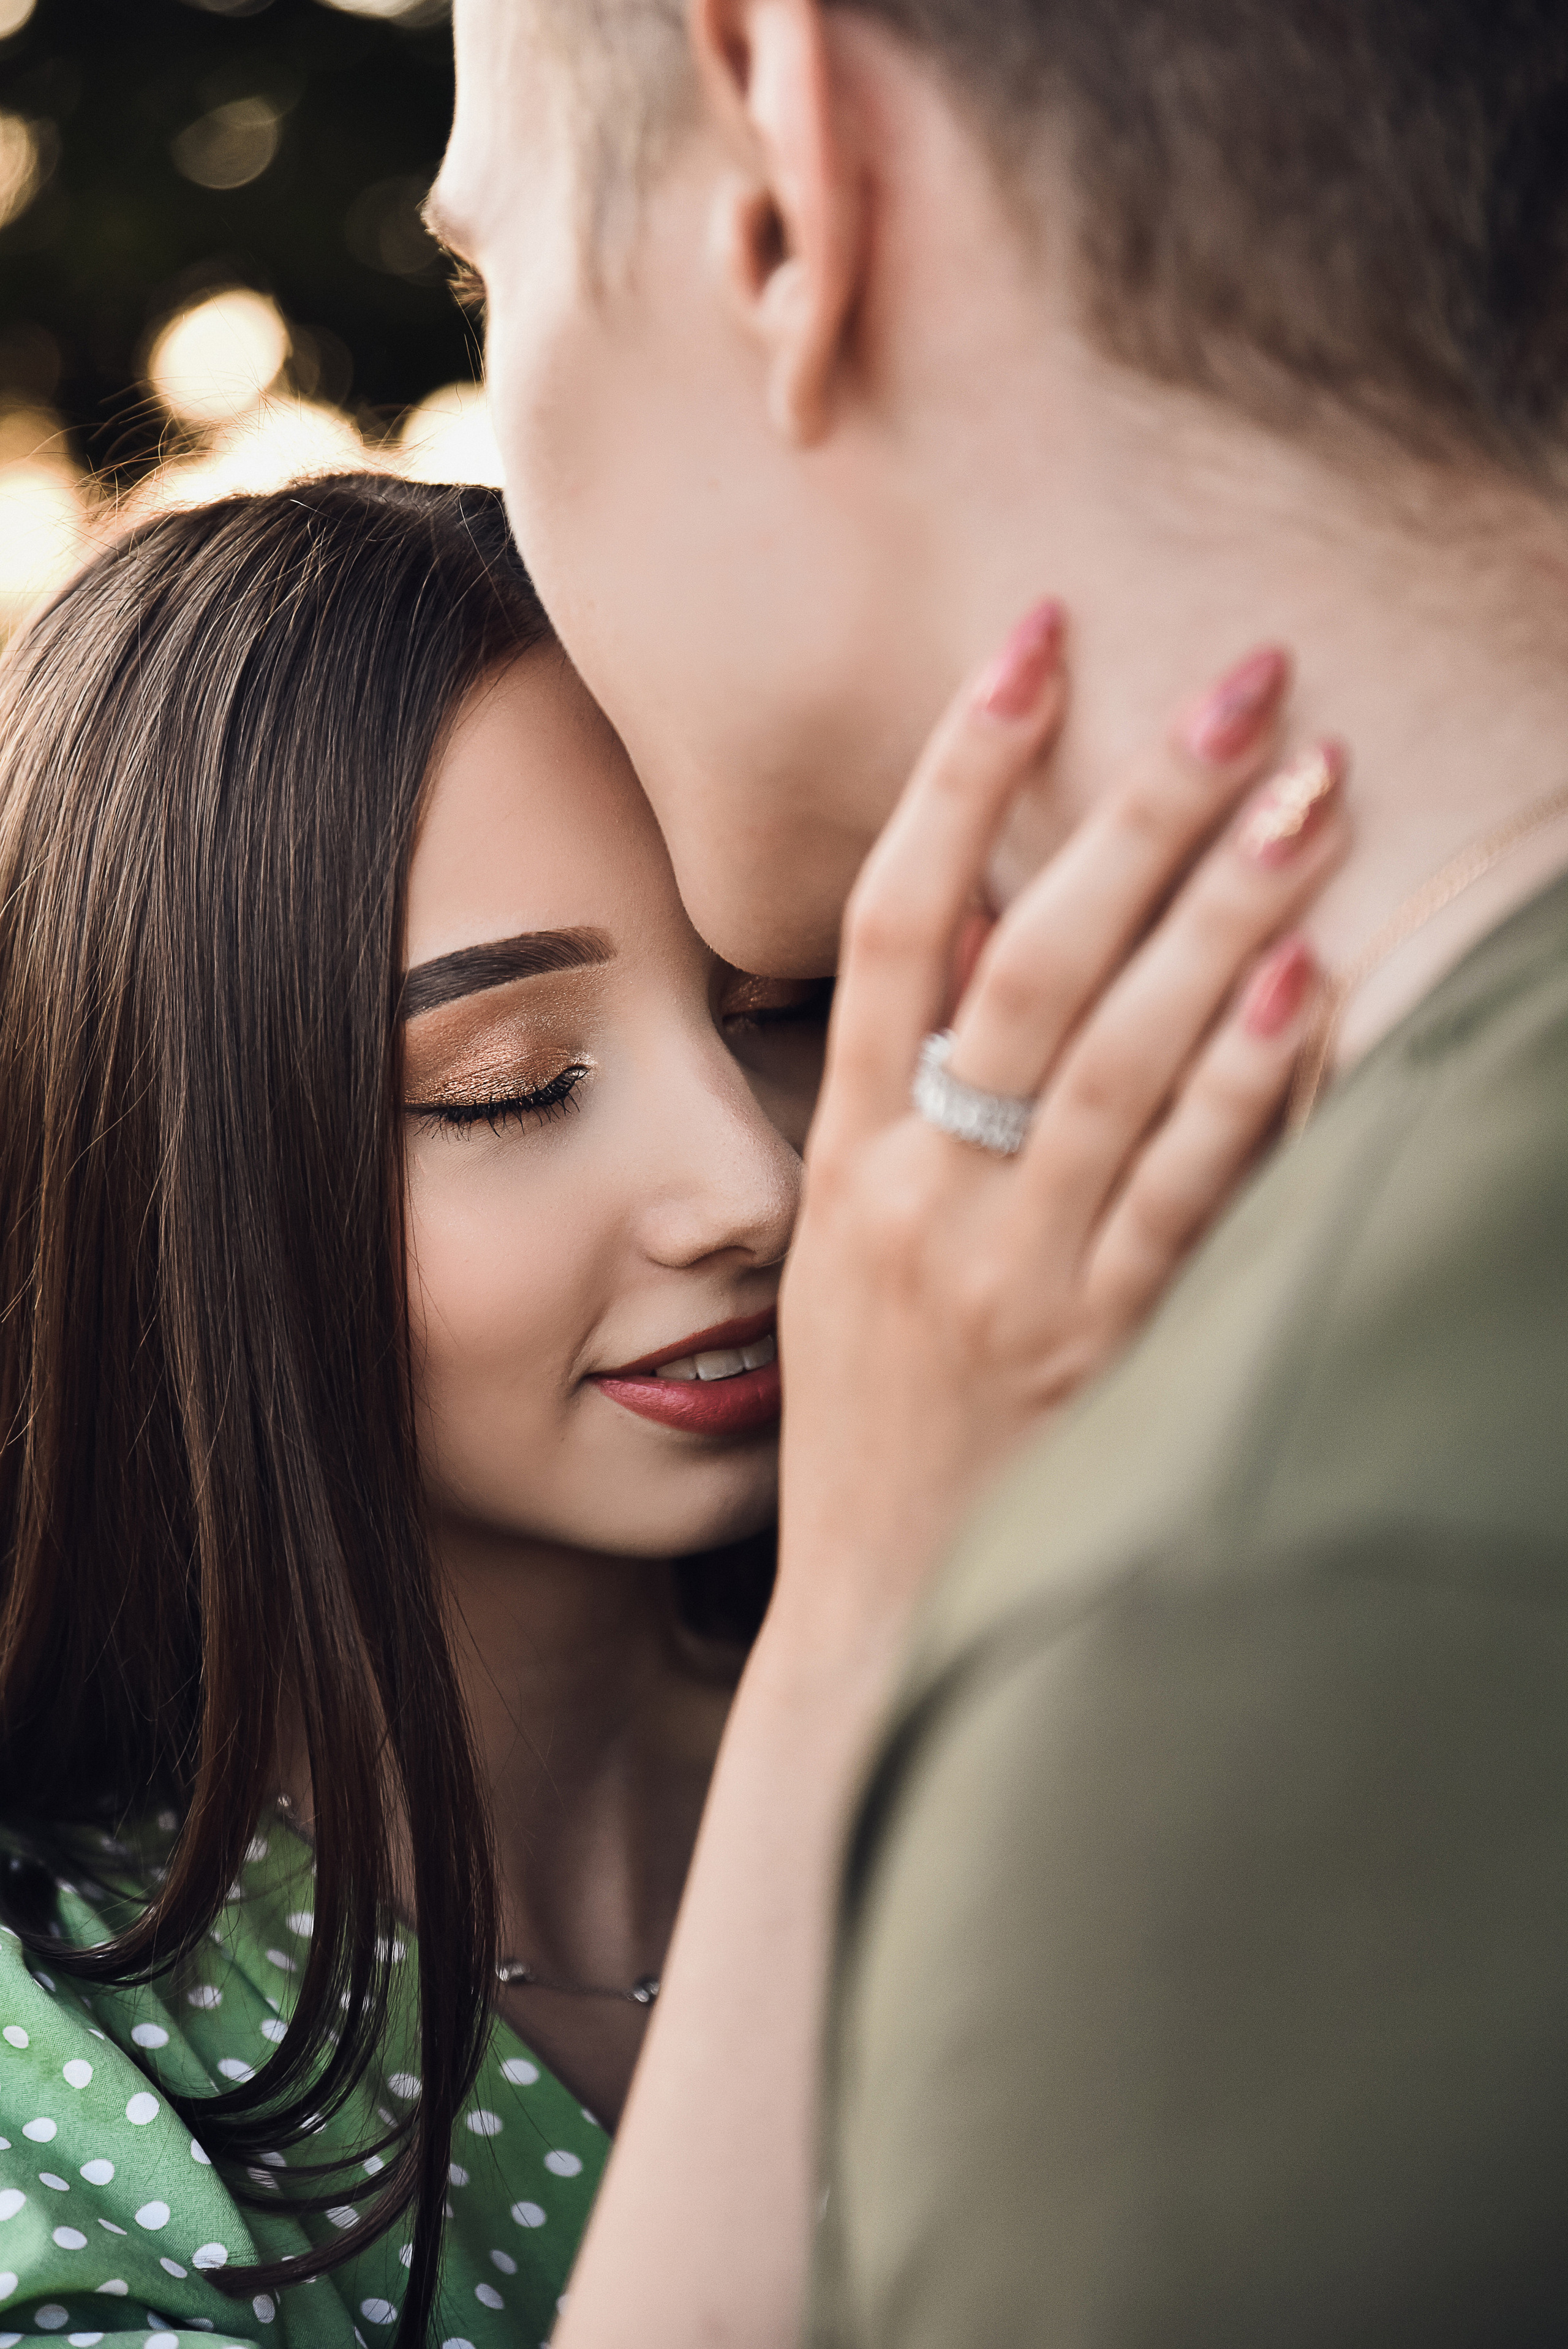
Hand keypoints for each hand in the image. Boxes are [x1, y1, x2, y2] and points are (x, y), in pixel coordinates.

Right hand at [776, 603, 1346, 1645]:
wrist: (881, 1606)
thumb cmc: (873, 1413)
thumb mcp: (846, 1249)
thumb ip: (904, 1097)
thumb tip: (982, 930)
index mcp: (846, 1156)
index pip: (890, 928)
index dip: (957, 778)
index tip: (1030, 646)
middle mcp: (920, 1197)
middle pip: (1026, 966)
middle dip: (1133, 812)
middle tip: (1240, 683)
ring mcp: (1011, 1272)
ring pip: (1118, 1062)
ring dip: (1220, 917)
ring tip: (1309, 790)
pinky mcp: (1103, 1345)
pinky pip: (1186, 1195)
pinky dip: (1246, 1084)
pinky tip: (1307, 983)